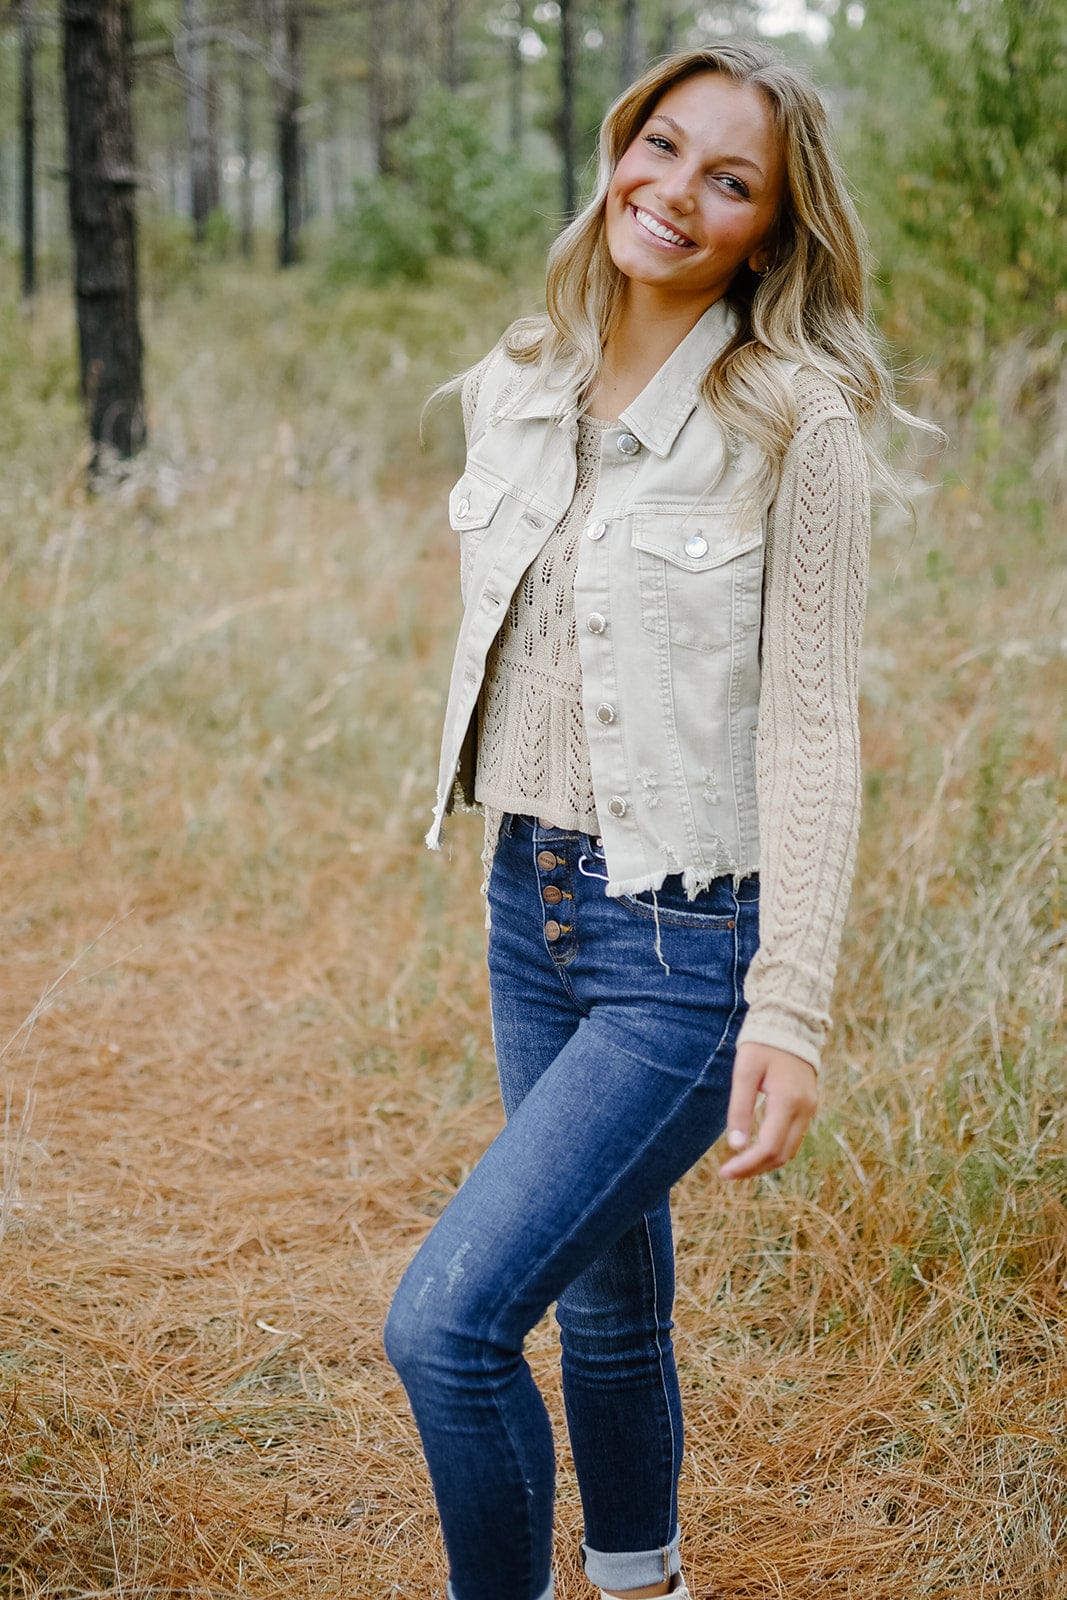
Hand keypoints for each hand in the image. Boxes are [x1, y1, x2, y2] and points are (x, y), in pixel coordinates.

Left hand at [717, 1041, 817, 1179]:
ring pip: (790, 1150)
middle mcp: (804, 1109)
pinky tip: (754, 1150)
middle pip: (782, 1155)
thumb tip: (735, 1145)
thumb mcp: (744, 1072)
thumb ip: (740, 1108)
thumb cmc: (762, 1045)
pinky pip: (793, 1138)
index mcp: (788, 1100)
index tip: (724, 1173)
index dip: (747, 1165)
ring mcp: (809, 1109)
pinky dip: (774, 1150)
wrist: (790, 1023)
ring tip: (738, 1166)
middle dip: (754, 1169)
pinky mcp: (808, 1107)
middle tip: (727, 1173)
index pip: (769, 1147)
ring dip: (764, 1163)